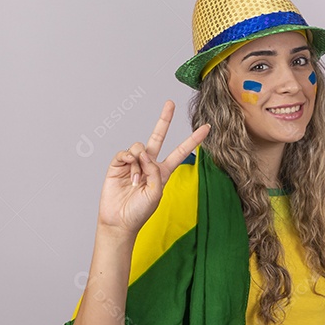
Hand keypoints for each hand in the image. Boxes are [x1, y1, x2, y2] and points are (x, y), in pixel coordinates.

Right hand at [97, 101, 209, 236]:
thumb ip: (155, 171)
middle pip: (158, 136)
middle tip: (170, 103)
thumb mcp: (156, 193)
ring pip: (140, 146)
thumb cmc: (140, 212)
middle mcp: (149, 164)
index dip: (194, 139)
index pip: (181, 151)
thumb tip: (144, 153)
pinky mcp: (118, 164)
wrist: (119, 221)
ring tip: (136, 182)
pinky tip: (128, 174)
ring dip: (139, 163)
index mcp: (163, 171)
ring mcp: (133, 163)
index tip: (207, 127)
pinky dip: (128, 161)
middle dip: (164, 119)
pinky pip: (125, 153)